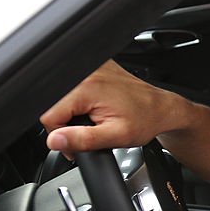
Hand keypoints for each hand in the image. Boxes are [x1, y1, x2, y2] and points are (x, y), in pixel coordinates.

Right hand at [40, 60, 189, 153]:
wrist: (161, 108)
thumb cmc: (144, 120)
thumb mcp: (115, 136)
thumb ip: (82, 139)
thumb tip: (54, 140)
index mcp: (86, 87)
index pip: (48, 116)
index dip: (61, 135)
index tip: (78, 142)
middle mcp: (86, 73)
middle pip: (53, 105)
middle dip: (67, 123)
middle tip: (91, 129)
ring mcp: (90, 68)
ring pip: (61, 98)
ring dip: (74, 111)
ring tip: (96, 116)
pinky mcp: (95, 68)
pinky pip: (74, 88)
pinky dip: (81, 100)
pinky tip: (97, 105)